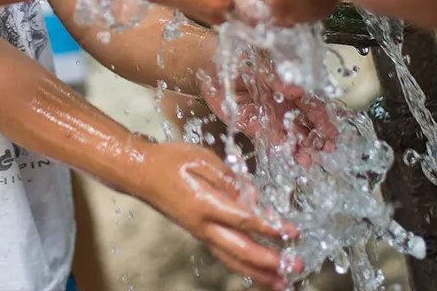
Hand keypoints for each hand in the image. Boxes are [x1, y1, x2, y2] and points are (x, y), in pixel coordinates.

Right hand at [133, 139, 292, 288]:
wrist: (140, 173)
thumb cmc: (170, 161)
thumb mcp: (201, 158)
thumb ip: (229, 178)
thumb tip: (253, 195)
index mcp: (205, 204)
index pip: (243, 220)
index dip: (268, 227)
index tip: (290, 231)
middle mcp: (204, 226)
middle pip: (240, 250)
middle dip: (270, 260)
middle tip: (295, 265)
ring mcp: (201, 233)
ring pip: (233, 261)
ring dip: (259, 274)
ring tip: (283, 283)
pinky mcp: (200, 234)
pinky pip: (225, 257)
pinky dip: (244, 268)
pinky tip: (258, 274)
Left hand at [199, 59, 336, 166]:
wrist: (211, 68)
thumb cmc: (236, 60)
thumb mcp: (257, 65)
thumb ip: (276, 78)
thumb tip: (298, 89)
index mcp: (289, 85)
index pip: (311, 103)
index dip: (321, 117)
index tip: (330, 131)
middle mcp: (285, 102)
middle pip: (307, 121)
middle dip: (318, 136)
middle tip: (325, 148)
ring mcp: (274, 115)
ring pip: (295, 133)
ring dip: (304, 146)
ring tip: (307, 158)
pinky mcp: (259, 127)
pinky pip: (277, 140)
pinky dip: (287, 149)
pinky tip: (296, 157)